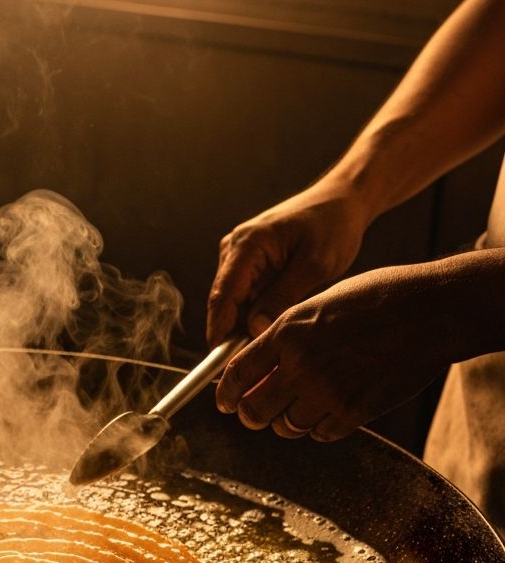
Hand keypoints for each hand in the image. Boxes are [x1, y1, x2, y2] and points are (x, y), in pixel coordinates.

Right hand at [207, 183, 369, 344]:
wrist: (343, 200)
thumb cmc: (332, 225)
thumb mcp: (313, 266)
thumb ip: (280, 299)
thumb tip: (253, 331)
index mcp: (246, 244)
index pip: (222, 295)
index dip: (219, 330)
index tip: (222, 361)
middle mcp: (234, 249)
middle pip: (224, 302)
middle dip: (234, 331)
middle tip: (256, 359)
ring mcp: (239, 256)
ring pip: (234, 302)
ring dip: (248, 322)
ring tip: (273, 340)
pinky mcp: (249, 263)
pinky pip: (246, 296)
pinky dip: (257, 312)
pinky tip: (275, 321)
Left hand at [214, 263, 452, 440]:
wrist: (430, 311)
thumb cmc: (375, 300)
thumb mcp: (317, 305)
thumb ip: (284, 338)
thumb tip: (256, 367)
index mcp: (287, 333)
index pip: (237, 374)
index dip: (225, 394)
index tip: (224, 402)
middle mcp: (301, 365)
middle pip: (253, 410)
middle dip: (250, 414)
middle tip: (254, 413)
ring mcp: (327, 392)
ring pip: (284, 426)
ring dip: (286, 420)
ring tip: (299, 406)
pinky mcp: (353, 412)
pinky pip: (318, 433)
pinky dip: (318, 426)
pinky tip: (328, 409)